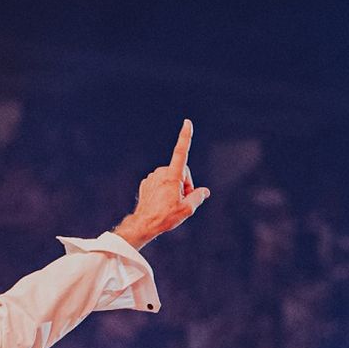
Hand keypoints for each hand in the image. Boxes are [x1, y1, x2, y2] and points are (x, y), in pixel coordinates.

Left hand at [114, 118, 209, 248]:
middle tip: (183, 200)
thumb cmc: (165, 217)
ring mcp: (152, 177)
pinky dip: (165, 190)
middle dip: (186, 184)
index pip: (181, 152)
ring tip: (171, 203)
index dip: (185, 137)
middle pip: (182, 172)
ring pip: (171, 178)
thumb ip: (198, 197)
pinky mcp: (147, 183)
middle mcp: (161, 172)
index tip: (187, 123)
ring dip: (175, 188)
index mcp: (172, 176)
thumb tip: (204, 191)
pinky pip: (161, 183)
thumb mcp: (187, 209)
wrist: (144, 224)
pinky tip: (162, 202)